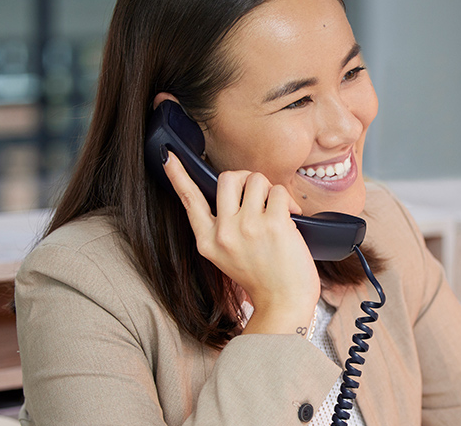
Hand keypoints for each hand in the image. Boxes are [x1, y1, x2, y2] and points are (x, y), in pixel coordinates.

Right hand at [162, 151, 319, 335]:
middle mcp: (223, 233)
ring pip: (256, 179)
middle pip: (228, 177)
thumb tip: (236, 193)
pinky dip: (288, 201)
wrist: (283, 303)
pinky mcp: (273, 225)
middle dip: (248, 179)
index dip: (178, 176)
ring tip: (278, 211)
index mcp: (207, 241)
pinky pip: (278, 191)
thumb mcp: (228, 256)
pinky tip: (292, 217)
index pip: (189, 201)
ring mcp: (247, 227)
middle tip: (260, 196)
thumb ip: (224, 228)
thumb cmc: (262, 278)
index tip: (168, 157)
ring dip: (271, 190)